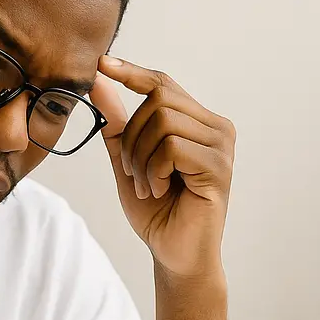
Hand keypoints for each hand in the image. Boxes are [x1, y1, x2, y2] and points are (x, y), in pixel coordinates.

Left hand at [91, 55, 234, 279]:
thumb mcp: (128, 159)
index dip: (132, 72)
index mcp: (198, 122)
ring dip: (141, 158)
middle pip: (159, 99)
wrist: (174, 255)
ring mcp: (222, 146)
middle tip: (134, 172)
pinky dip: (154, 171)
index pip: (164, 84)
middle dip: (133, 136)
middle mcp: (217, 128)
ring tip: (147, 186)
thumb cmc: (156, 211)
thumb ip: (117, 122)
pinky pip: (172, 147)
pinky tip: (160, 190)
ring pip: (163, 122)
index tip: (101, 64)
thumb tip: (97, 80)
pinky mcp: (219, 166)